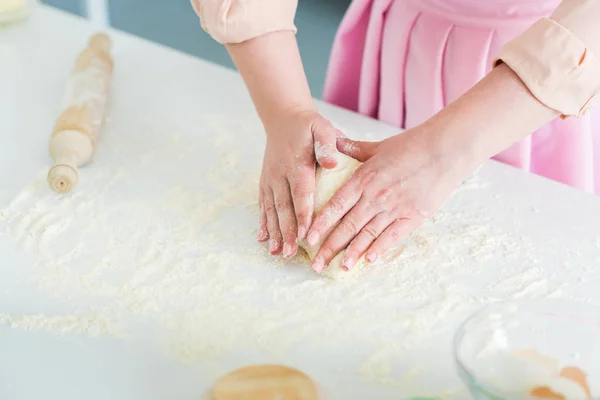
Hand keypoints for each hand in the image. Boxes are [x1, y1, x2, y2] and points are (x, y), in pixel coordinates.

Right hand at [258, 109, 343, 257]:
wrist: (282, 117)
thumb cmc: (309, 126)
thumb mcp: (322, 128)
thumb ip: (327, 144)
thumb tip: (331, 164)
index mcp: (297, 163)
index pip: (301, 193)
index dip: (303, 215)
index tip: (306, 235)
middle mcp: (280, 174)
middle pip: (283, 207)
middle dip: (287, 231)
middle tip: (291, 252)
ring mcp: (270, 179)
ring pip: (271, 209)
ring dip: (274, 232)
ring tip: (277, 252)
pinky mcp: (265, 182)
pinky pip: (263, 205)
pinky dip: (263, 222)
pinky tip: (264, 239)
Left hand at [306, 125, 477, 272]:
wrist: (446, 148)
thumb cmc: (412, 144)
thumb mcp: (378, 146)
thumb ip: (353, 149)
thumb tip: (334, 142)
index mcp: (364, 178)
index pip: (335, 205)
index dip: (321, 224)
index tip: (308, 239)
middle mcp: (375, 195)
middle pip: (348, 226)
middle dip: (330, 247)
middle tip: (316, 264)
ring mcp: (394, 207)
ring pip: (368, 235)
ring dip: (352, 253)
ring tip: (341, 267)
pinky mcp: (414, 216)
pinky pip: (393, 236)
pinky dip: (380, 249)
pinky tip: (368, 260)